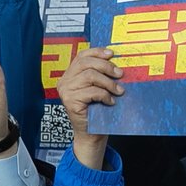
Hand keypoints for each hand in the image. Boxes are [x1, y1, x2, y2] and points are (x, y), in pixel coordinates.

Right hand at [58, 47, 122, 168]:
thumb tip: (115, 61)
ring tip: (118, 91)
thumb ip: (100, 74)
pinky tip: (110, 101)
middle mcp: (64, 81)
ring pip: (90, 76)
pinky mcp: (70, 101)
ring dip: (108, 83)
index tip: (112, 54)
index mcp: (70, 75)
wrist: (92, 133)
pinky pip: (92, 91)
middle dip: (106, 67)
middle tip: (120, 75)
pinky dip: (105, 95)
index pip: (82, 56)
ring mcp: (66, 91)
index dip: (97, 52)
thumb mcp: (98, 87)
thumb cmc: (97, 110)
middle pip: (86, 63)